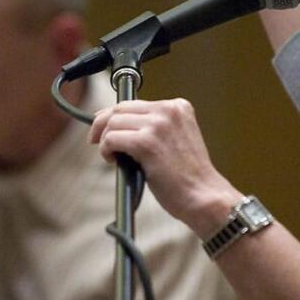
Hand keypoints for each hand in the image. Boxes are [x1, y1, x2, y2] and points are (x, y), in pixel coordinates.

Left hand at [89, 98, 240, 235]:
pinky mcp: (147, 143)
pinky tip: (113, 160)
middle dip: (102, 124)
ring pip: (113, 122)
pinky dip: (106, 149)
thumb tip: (119, 125)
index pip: (134, 103)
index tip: (102, 126)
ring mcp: (158, 125)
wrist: (204, 196)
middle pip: (120, 108)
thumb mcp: (176, 140)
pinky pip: (112, 139)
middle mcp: (168, 110)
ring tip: (112, 157)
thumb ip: (154, 128)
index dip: (113, 115)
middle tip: (95, 141)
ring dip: (105, 140)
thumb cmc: (188, 177)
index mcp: (178, 107)